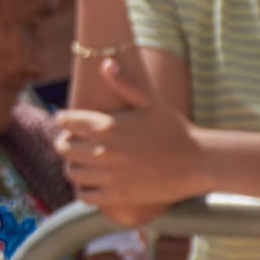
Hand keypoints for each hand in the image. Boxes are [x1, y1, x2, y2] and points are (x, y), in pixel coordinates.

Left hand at [55, 58, 196, 223]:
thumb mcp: (151, 102)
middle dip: (66, 142)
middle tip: (76, 143)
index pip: (64, 121)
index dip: (65, 120)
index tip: (72, 122)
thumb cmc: (175, 129)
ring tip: (84, 163)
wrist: (197, 163)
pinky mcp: (117, 195)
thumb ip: (125, 82)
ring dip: (74, 166)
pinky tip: (94, 183)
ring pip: (71, 172)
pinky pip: (84, 196)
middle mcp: (102, 151)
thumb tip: (106, 62)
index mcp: (106, 126)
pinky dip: (84, 189)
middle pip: (62, 147)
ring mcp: (109, 175)